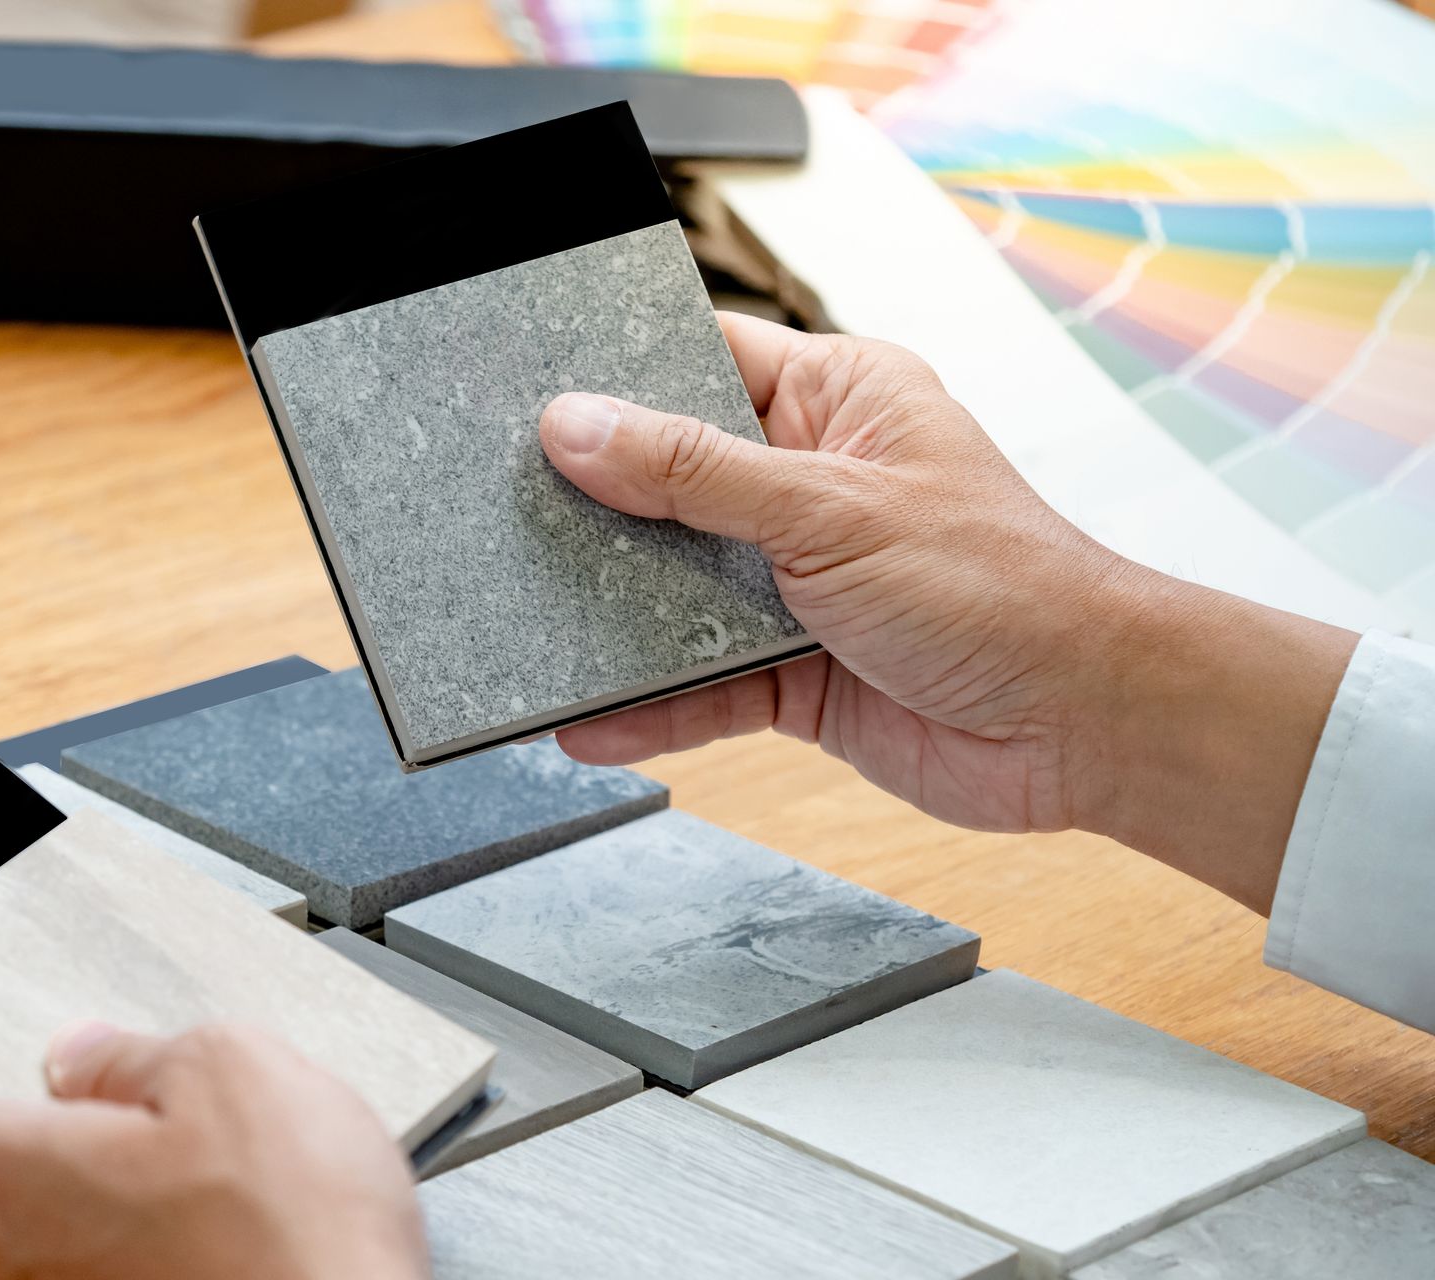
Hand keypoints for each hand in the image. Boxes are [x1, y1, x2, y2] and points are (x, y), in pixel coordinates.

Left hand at [0, 1023, 427, 1279]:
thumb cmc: (291, 1240)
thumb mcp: (232, 1069)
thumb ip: (137, 1054)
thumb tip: (99, 1057)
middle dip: (48, 1157)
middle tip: (136, 1124)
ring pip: (48, 1257)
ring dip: (108, 1223)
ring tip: (211, 1195)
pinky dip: (152, 1270)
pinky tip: (227, 1251)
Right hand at [540, 313, 1356, 911]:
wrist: (1083, 726)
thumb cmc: (1003, 587)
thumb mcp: (830, 509)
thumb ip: (695, 473)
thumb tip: (580, 427)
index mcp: (836, 402)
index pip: (702, 361)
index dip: (617, 373)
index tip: (532, 390)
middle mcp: (808, 484)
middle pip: (668, 480)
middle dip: (594, 504)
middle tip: (503, 508)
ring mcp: (796, 582)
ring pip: (672, 586)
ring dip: (610, 612)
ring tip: (525, 619)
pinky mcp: (792, 672)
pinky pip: (696, 682)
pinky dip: (646, 702)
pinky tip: (588, 716)